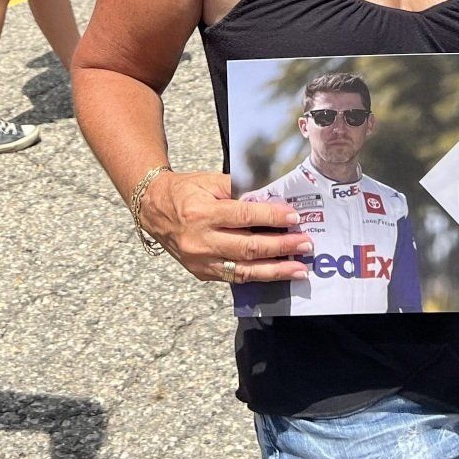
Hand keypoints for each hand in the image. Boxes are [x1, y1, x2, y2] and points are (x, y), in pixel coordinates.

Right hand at [139, 170, 312, 284]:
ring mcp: (200, 261)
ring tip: (299, 270)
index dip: (271, 217)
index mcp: (202, 213)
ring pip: (243, 270)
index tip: (294, 217)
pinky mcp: (201, 273)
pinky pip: (234, 278)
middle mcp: (200, 241)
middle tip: (305, 244)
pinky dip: (257, 276)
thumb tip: (270, 197)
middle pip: (247, 248)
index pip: (244, 217)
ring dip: (275, 271)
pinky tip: (276, 274)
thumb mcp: (208, 180)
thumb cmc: (185, 191)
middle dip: (281, 247)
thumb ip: (239, 188)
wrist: (153, 210)